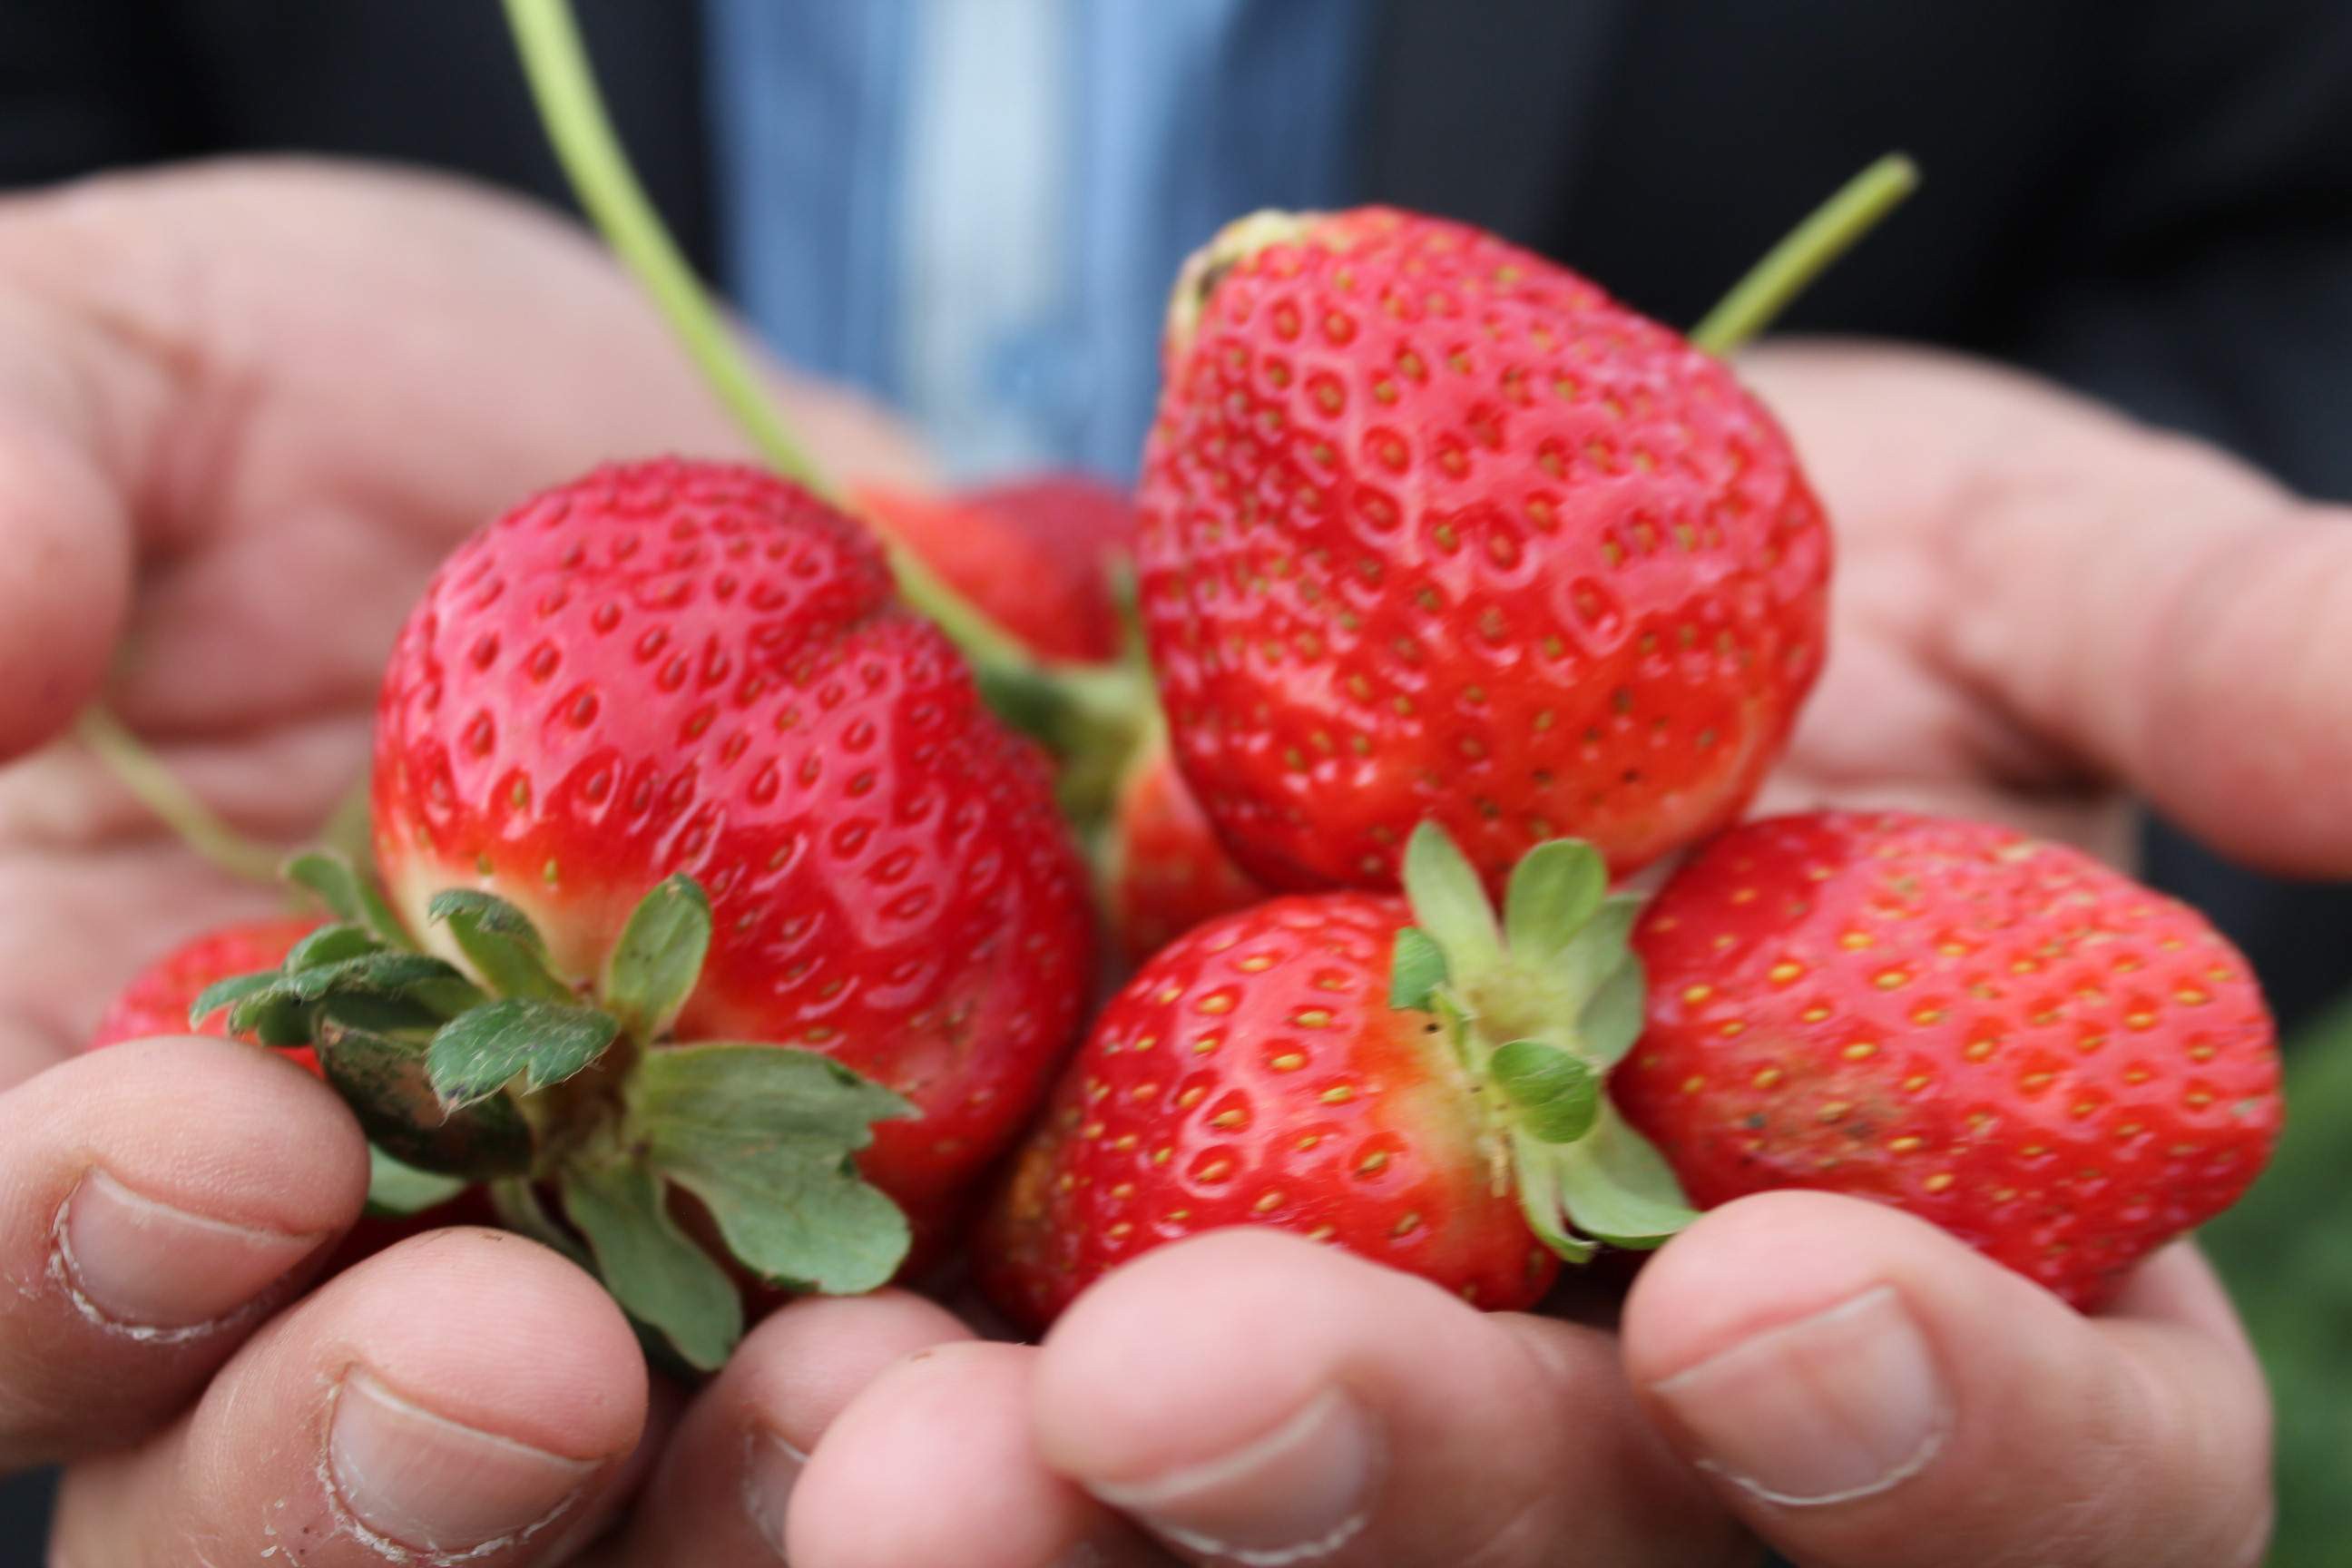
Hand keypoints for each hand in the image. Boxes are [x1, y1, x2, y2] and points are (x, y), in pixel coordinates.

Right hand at [0, 158, 940, 1563]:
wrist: (645, 437)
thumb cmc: (301, 412)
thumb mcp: (121, 371)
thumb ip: (17, 465)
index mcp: (128, 1111)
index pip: (43, 1274)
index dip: (79, 1252)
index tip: (222, 1139)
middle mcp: (384, 1261)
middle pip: (341, 1488)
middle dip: (408, 1469)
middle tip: (524, 1374)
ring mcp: (671, 1265)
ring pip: (680, 1495)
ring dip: (769, 1489)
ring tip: (885, 1408)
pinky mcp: (924, 1201)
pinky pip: (983, 1342)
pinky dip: (1043, 1364)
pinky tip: (1117, 1316)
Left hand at [759, 344, 2318, 1567]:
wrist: (1418, 586)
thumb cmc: (1773, 590)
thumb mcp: (2003, 566)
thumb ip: (2201, 642)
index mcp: (1938, 1336)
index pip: (2016, 1493)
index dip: (1932, 1434)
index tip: (1772, 1298)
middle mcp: (1630, 1452)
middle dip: (1390, 1499)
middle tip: (1180, 1391)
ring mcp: (1332, 1420)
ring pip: (1214, 1562)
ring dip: (1043, 1537)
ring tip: (888, 1444)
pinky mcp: (1054, 1337)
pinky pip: (950, 1445)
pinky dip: (836, 1429)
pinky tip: (727, 1354)